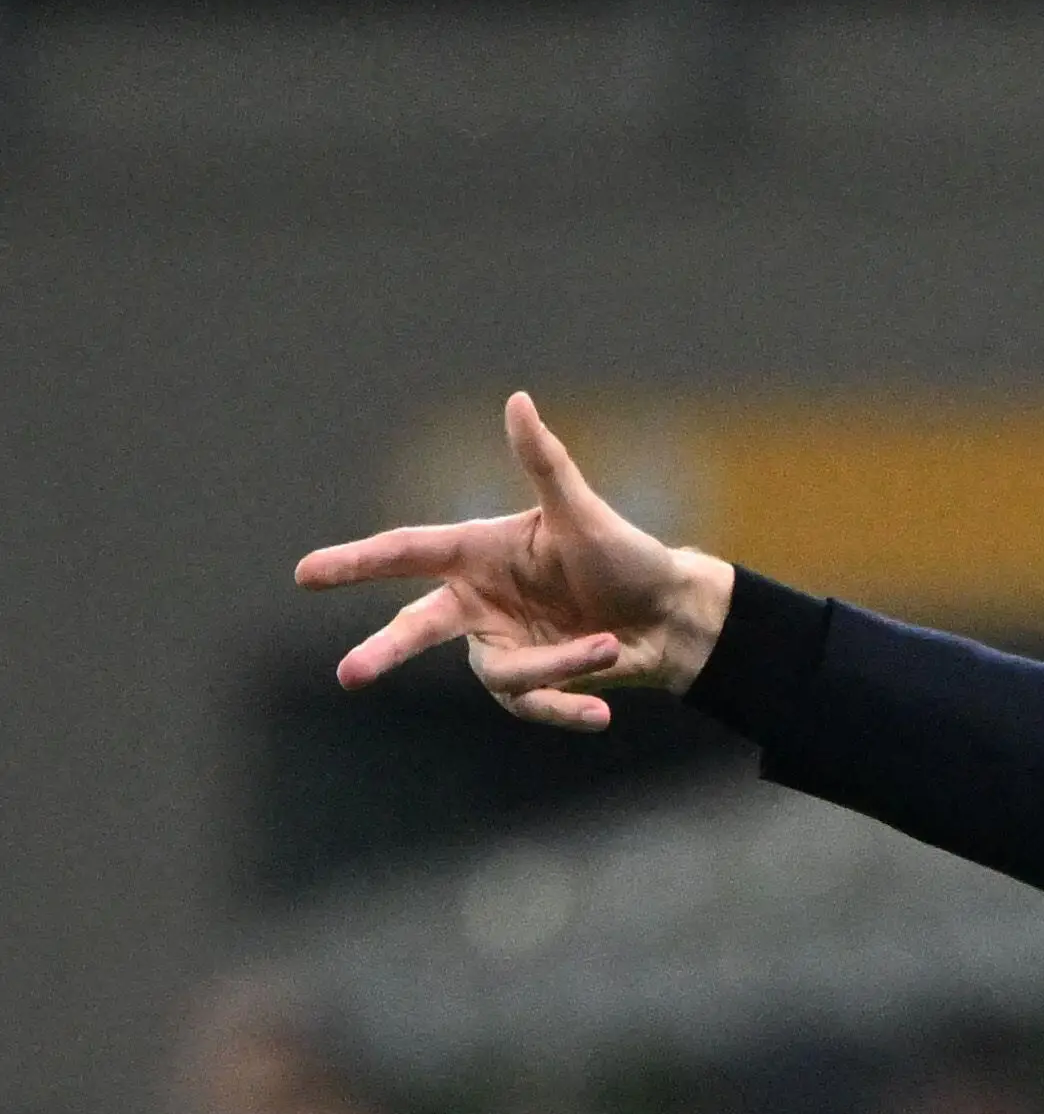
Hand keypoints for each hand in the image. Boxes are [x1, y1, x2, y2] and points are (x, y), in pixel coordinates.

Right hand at [293, 392, 735, 731]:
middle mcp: (479, 602)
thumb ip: (545, 464)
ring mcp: (502, 646)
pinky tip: (602, 713)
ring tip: (608, 645)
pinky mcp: (532, 685)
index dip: (355, 562)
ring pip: (502, 672)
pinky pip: (534, 706)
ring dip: (558, 664)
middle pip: (417, 626)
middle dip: (385, 650)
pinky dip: (568, 709)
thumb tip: (518, 399)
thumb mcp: (583, 513)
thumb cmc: (623, 555)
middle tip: (349, 674)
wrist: (668, 615)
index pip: (405, 554)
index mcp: (477, 553)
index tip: (304, 573)